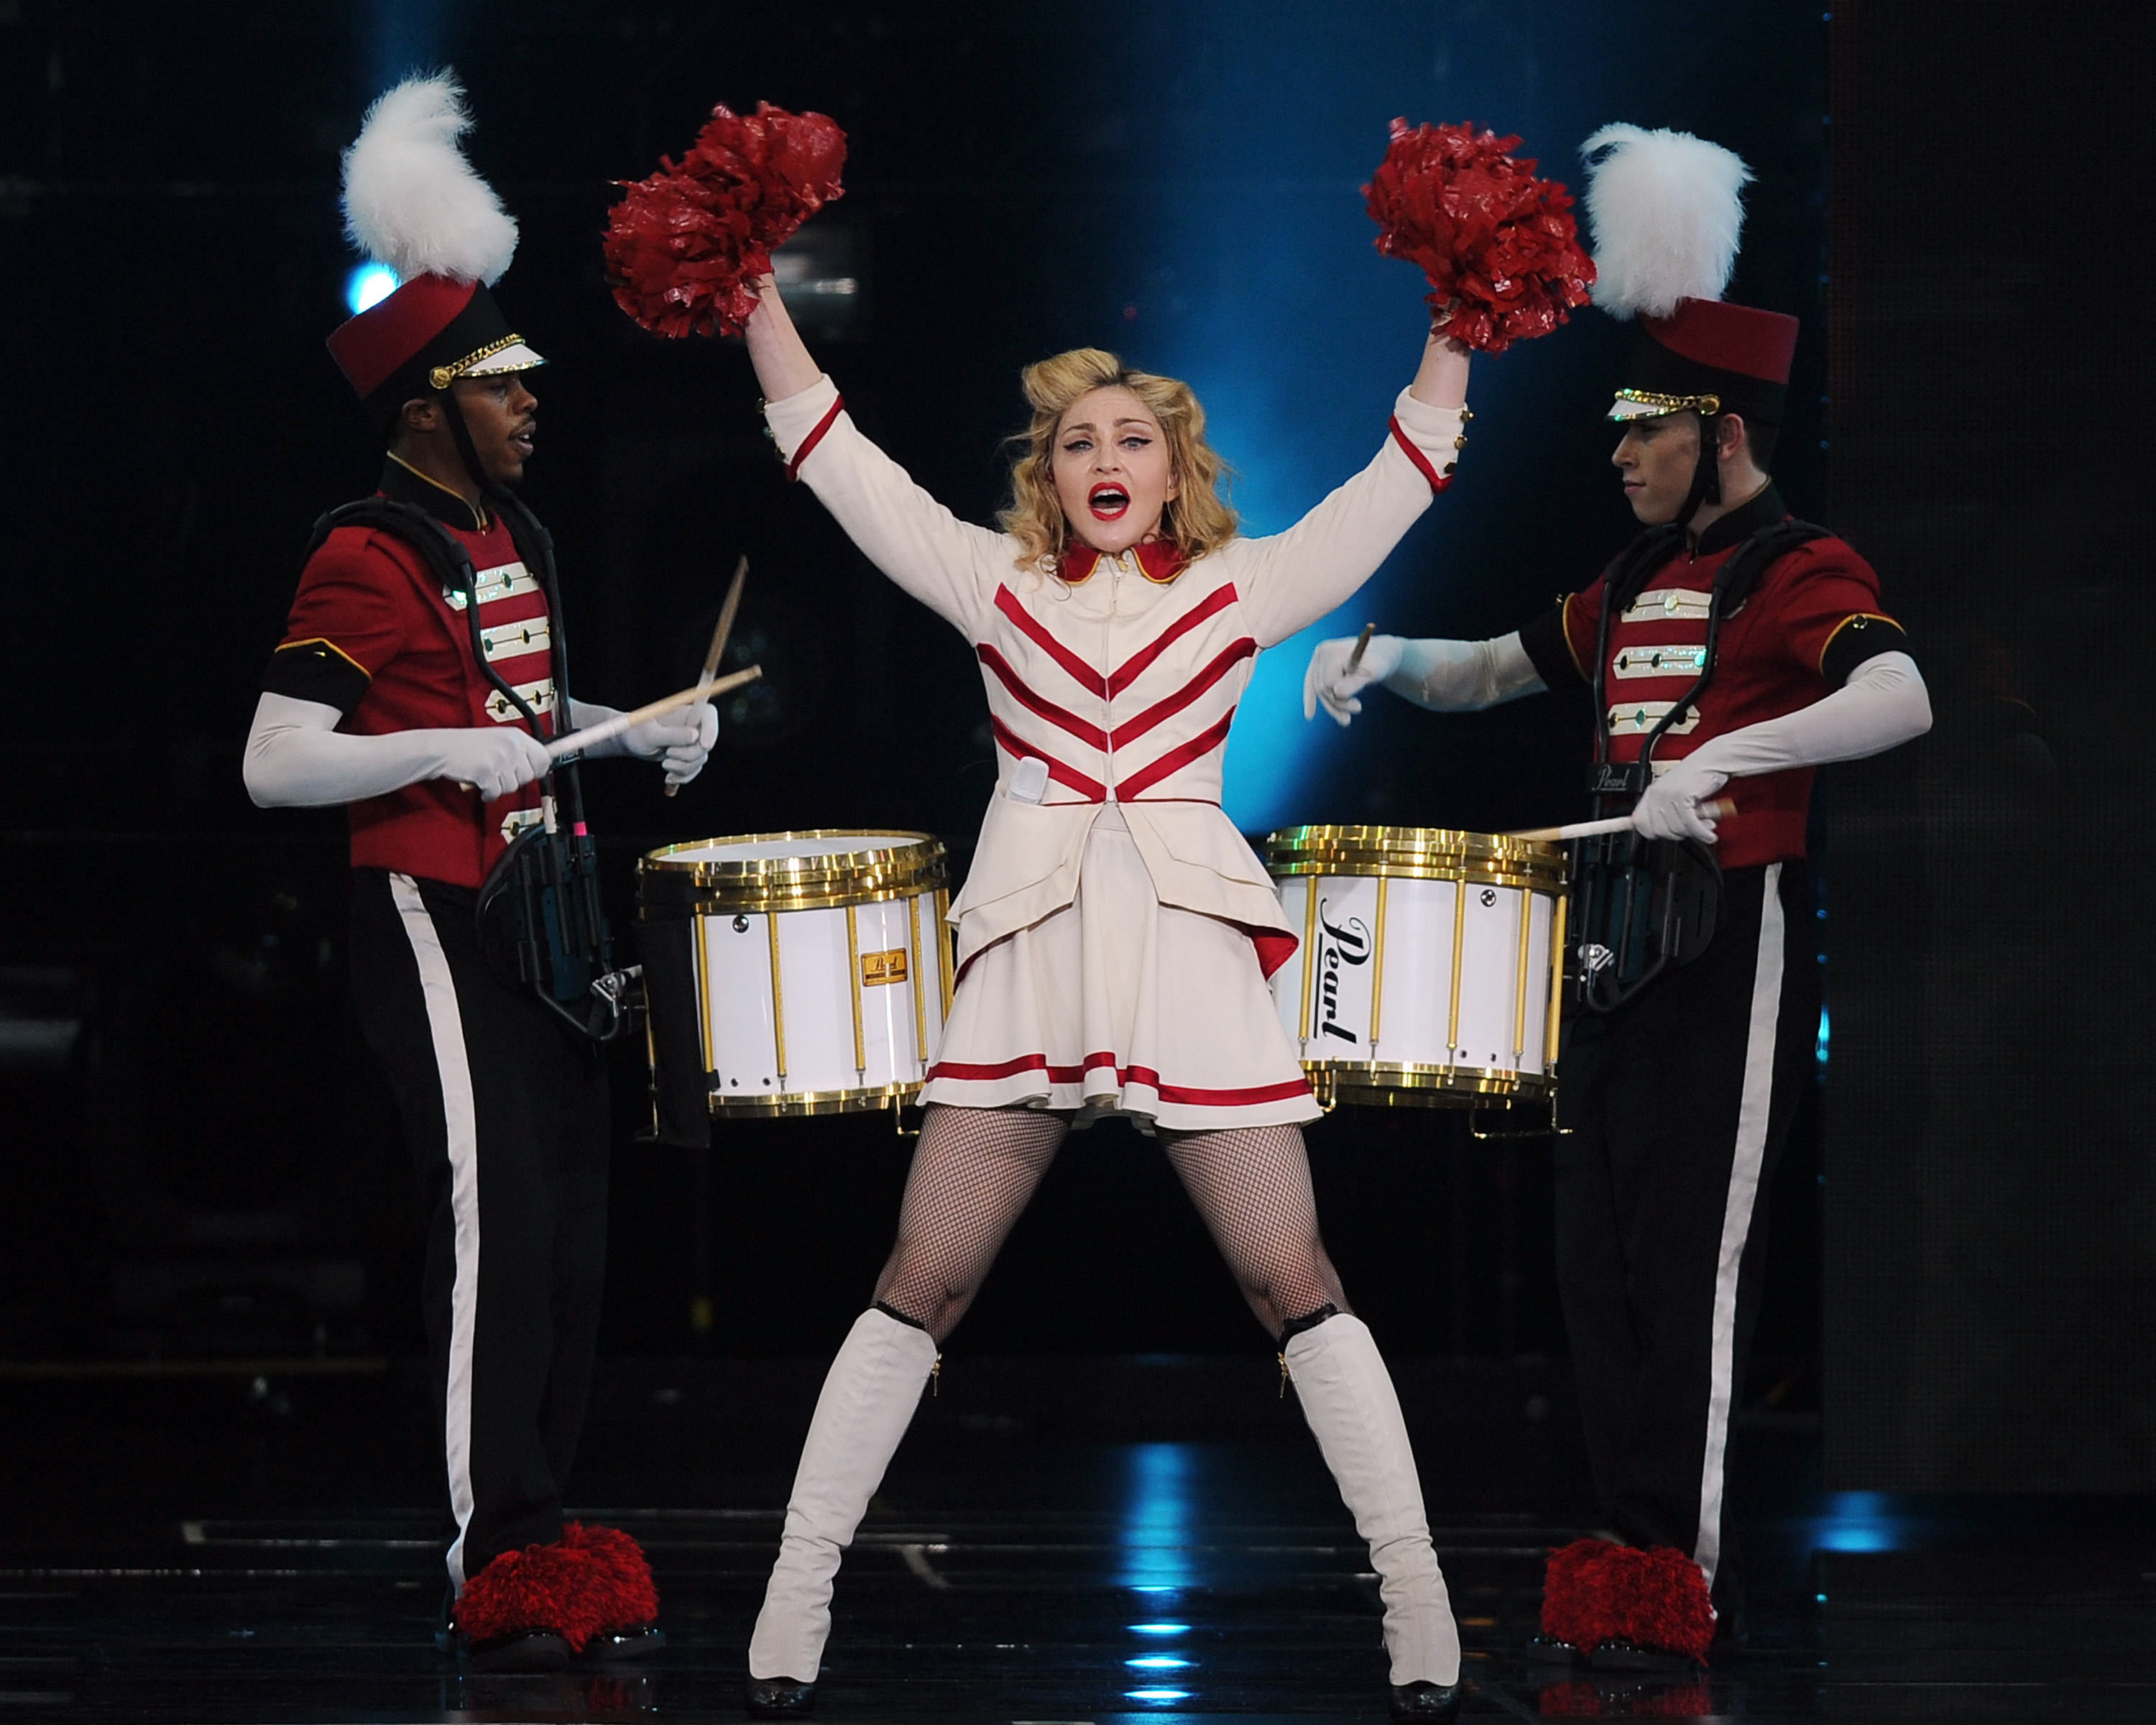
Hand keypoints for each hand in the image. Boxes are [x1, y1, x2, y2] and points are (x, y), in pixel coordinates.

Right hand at [437, 728, 551, 800]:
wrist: (442, 749)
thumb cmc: (466, 745)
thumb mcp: (498, 740)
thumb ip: (518, 751)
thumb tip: (542, 766)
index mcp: (515, 736)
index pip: (544, 757)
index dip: (538, 769)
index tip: (531, 773)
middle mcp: (510, 746)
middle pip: (528, 776)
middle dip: (514, 780)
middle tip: (500, 774)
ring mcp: (499, 759)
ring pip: (513, 787)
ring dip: (499, 787)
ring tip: (487, 776)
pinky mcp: (487, 772)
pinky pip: (496, 793)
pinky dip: (488, 793)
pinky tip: (480, 784)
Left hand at [623, 701, 718, 786]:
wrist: (631, 742)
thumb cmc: (636, 732)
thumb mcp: (651, 735)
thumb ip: (672, 735)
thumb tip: (695, 736)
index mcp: (686, 712)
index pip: (709, 715)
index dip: (711, 729)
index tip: (704, 745)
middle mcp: (693, 726)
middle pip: (706, 744)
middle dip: (689, 755)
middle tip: (668, 754)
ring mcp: (692, 743)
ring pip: (699, 761)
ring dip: (682, 769)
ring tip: (664, 765)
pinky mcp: (688, 757)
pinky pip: (693, 771)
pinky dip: (681, 778)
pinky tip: (668, 783)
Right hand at [1302, 634, 1403, 725]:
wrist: (1381, 655)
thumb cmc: (1379, 663)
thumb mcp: (1373, 674)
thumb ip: (1355, 683)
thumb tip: (1337, 692)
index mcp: (1333, 650)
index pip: (1329, 683)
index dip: (1343, 698)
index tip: (1359, 707)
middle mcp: (1322, 651)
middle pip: (1321, 688)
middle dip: (1338, 703)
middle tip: (1357, 710)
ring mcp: (1318, 657)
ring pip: (1318, 690)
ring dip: (1333, 706)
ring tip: (1346, 720)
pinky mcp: (1318, 665)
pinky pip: (1310, 684)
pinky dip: (1311, 699)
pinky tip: (1309, 716)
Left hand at [1629, 758, 1729, 843]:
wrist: (1712, 761)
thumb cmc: (1696, 778)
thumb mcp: (1676, 796)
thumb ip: (1666, 813)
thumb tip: (1659, 832)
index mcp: (1650, 794)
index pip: (1639, 823)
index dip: (1653, 833)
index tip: (1666, 835)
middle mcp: (1656, 794)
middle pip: (1659, 831)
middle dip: (1679, 835)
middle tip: (1692, 830)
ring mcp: (1667, 794)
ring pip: (1676, 829)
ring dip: (1694, 832)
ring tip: (1705, 825)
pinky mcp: (1682, 795)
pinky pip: (1690, 824)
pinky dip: (1701, 832)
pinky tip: (1707, 833)